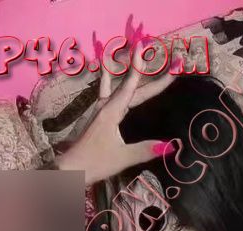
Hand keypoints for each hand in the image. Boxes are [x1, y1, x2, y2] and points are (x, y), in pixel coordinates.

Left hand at [55, 59, 177, 184]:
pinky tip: (109, 74)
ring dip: (130, 73)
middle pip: (131, 88)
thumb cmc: (95, 163)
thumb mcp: (122, 157)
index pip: (131, 87)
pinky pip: (108, 93)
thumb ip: (146, 150)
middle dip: (150, 78)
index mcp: (112, 112)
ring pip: (119, 87)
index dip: (141, 69)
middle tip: (168, 67)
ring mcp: (101, 110)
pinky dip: (111, 81)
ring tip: (133, 55)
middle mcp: (106, 106)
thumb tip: (171, 145)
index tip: (145, 49)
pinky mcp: (98, 117)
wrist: (71, 169)